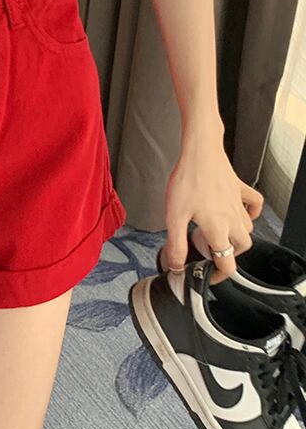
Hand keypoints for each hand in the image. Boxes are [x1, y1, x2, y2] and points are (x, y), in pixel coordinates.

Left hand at [161, 126, 263, 283]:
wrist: (200, 151)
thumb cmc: (186, 181)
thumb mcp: (174, 217)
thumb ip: (176, 244)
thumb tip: (176, 267)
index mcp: (218, 230)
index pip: (227, 264)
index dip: (217, 276)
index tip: (206, 277)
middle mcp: (233, 220)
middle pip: (241, 248)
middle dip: (227, 255)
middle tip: (209, 253)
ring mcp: (239, 204)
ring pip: (248, 229)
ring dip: (236, 236)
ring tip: (215, 233)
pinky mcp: (240, 189)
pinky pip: (254, 205)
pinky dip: (251, 213)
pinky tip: (238, 213)